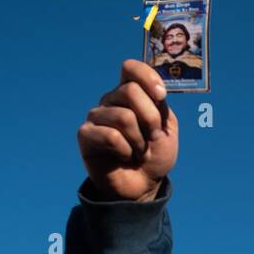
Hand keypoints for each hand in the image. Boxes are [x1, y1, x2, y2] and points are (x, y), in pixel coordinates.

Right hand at [77, 59, 177, 201]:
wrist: (143, 184)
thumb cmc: (155, 154)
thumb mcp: (167, 127)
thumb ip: (160, 105)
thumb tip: (156, 90)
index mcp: (130, 93)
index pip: (131, 68)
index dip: (147, 77)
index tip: (162, 96)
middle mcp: (111, 100)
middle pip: (130, 91)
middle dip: (150, 119)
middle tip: (152, 137)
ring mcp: (96, 116)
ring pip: (123, 116)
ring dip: (139, 140)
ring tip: (138, 151)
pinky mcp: (86, 134)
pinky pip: (111, 136)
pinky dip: (125, 150)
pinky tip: (124, 156)